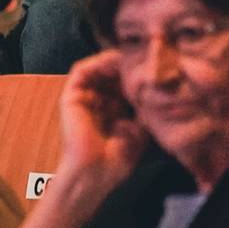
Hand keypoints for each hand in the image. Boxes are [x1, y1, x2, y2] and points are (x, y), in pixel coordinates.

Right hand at [50, 52, 147, 205]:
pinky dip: (98, 63)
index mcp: (113, 110)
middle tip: (147, 56)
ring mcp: (83, 98)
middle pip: (112, 73)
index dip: (139, 73)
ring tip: (132, 56)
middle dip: (128, 65)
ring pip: (98, 69)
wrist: (96, 172)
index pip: (124, 83)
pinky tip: (116, 62)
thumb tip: (158, 84)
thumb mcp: (141, 127)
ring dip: (115, 61)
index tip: (157, 66)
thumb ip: (145, 105)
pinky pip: (81, 71)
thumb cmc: (118, 157)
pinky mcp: (70, 96)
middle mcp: (97, 101)